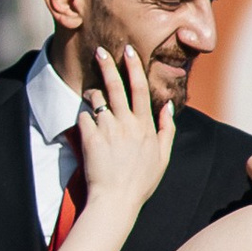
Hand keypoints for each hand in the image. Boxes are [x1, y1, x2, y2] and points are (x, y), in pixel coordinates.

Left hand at [74, 43, 175, 215]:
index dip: (133, 66)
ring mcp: (107, 129)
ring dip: (92, 95)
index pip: (140, 88)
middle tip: (100, 50)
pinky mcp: (90, 137)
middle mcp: (127, 123)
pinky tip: (86, 129)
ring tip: (91, 97)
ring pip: (96, 100)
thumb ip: (167, 129)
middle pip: (116, 86)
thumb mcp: (163, 157)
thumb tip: (168, 105)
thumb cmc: (141, 182)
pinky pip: (83, 118)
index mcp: (145, 126)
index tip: (128, 50)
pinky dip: (84, 119)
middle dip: (107, 64)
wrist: (116, 200)